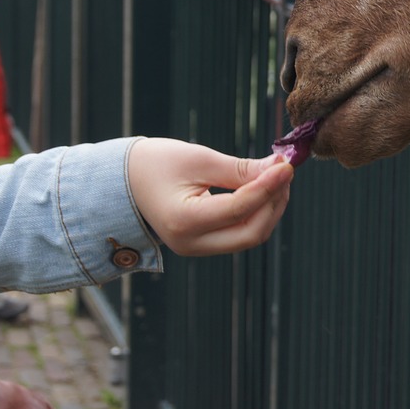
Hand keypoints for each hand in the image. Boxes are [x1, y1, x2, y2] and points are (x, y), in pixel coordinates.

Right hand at [126, 138, 293, 255]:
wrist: (122, 181)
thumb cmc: (155, 163)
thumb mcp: (198, 159)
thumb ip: (240, 169)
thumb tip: (280, 168)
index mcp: (184, 221)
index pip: (240, 209)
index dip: (269, 186)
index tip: (287, 164)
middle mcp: (191, 243)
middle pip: (251, 233)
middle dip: (274, 202)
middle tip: (285, 171)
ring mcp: (197, 248)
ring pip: (249, 236)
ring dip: (270, 208)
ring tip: (276, 176)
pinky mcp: (204, 244)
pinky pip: (240, 233)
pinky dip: (257, 212)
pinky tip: (264, 188)